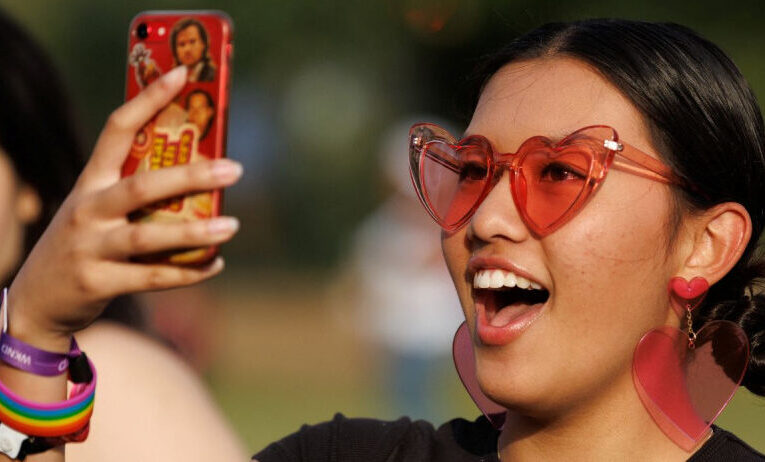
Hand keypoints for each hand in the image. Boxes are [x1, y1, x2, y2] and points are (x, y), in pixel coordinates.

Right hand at [7, 66, 240, 350]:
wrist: (36, 299)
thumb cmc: (83, 242)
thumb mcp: (96, 207)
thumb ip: (134, 189)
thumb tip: (202, 171)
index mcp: (90, 181)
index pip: (117, 128)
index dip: (149, 99)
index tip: (181, 74)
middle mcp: (87, 209)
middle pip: (142, 186)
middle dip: (191, 176)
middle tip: (234, 170)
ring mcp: (90, 247)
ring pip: (149, 235)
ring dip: (195, 232)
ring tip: (232, 225)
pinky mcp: (98, 282)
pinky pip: (152, 276)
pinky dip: (188, 272)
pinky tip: (215, 264)